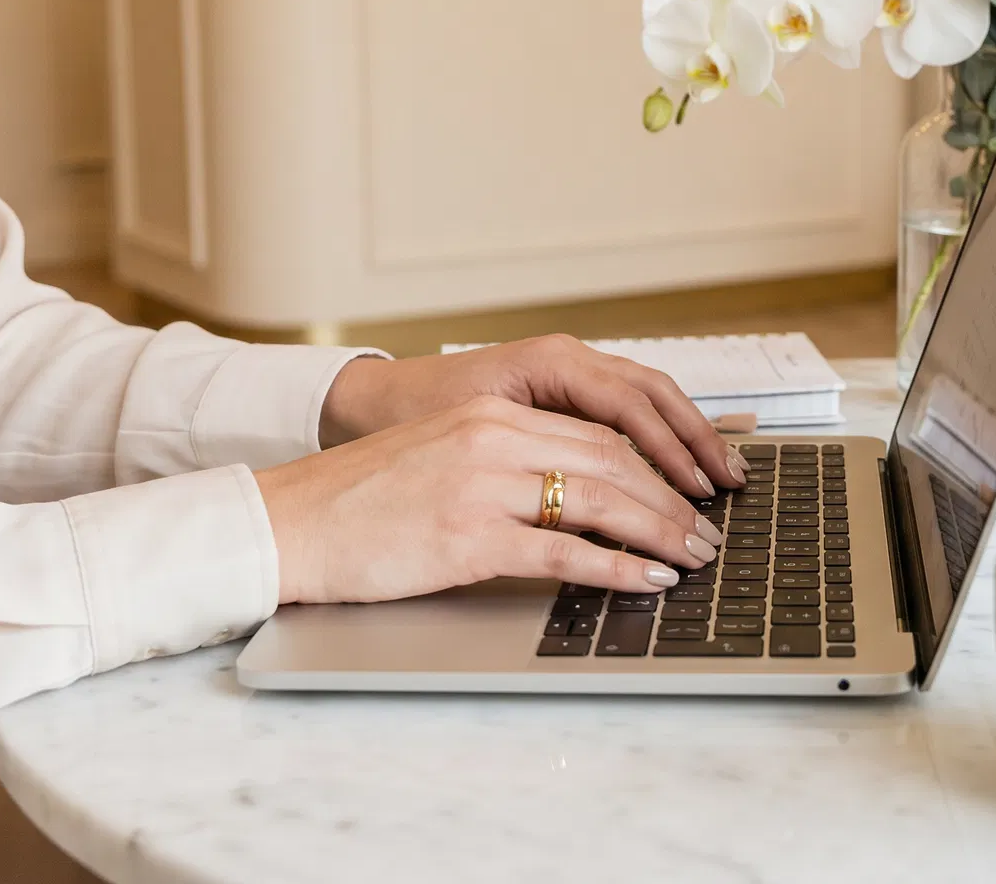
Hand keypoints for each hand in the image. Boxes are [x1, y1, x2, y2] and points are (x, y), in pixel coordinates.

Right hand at [257, 396, 725, 604]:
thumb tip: (573, 499)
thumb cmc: (357, 502)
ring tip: (694, 558)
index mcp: (489, 414)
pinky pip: (563, 551)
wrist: (288, 523)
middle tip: (707, 532)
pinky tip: (647, 581)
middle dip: (670, 499)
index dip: (654, 463)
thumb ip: (502, 464)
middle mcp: (492, 437)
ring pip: (599, 500)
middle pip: (612, 461)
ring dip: (658, 532)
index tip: (687, 492)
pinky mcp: (467, 536)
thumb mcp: (439, 459)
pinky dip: (616, 567)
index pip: (597, 431)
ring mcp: (481, 485)